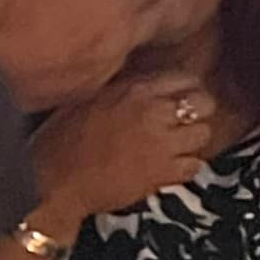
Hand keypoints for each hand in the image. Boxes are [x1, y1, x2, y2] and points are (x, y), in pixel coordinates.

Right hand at [0, 0, 177, 110]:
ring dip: (132, 20)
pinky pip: (113, 59)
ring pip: (138, 37)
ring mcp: (112, 61)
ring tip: (107, 8)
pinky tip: (85, 36)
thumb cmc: (14, 7)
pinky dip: (109, 44)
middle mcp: (126, 31)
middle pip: (161, 11)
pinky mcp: (95, 84)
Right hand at [29, 72, 214, 232]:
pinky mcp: (161, 173)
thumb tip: (140, 89)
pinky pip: (194, 165)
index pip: (183, 77)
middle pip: (203, 102)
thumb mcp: (88, 98)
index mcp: (133, 90)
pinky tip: (172, 167)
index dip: (187, 87)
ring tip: (180, 144)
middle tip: (186, 119)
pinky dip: (187, 166)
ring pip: (204, 133)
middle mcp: (152, 112)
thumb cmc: (60, 140)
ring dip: (194, 139)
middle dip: (199, 110)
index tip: (182, 96)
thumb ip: (121, 90)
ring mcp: (160, 143)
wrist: (55, 181)